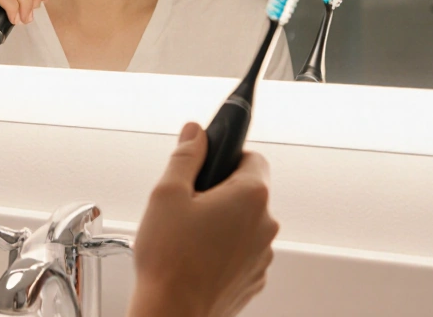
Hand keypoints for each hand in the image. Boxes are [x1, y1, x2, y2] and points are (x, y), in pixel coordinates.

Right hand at [128, 123, 278, 316]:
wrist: (172, 313)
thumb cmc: (170, 261)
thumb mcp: (167, 193)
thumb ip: (186, 156)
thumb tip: (196, 133)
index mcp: (251, 196)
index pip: (253, 157)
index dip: (227, 157)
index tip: (208, 165)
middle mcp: (265, 224)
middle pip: (249, 191)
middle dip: (221, 192)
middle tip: (188, 204)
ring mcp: (262, 255)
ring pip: (245, 223)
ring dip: (223, 222)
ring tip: (188, 235)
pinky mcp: (253, 278)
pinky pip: (242, 251)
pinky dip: (224, 249)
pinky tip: (196, 256)